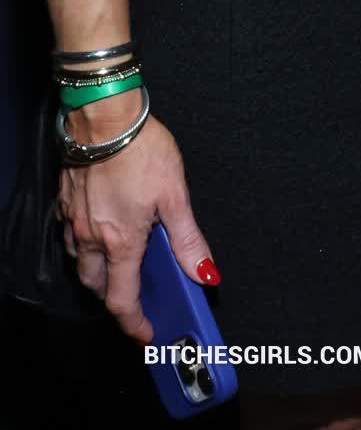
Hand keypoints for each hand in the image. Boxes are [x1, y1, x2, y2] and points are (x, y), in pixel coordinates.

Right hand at [59, 111, 217, 340]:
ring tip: (122, 260)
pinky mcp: (66, 200)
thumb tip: (205, 273)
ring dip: (98, 271)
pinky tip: (101, 227)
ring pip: (80, 261)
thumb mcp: (176, 195)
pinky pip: (70, 235)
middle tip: (137, 292)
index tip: (146, 332)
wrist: (105, 116)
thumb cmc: (142, 150)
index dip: (134, 323)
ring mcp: (74, 219)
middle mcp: (91, 238)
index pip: (122, 300)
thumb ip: (188, 239)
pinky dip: (84, 243)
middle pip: (97, 286)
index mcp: (120, 242)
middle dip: (115, 296)